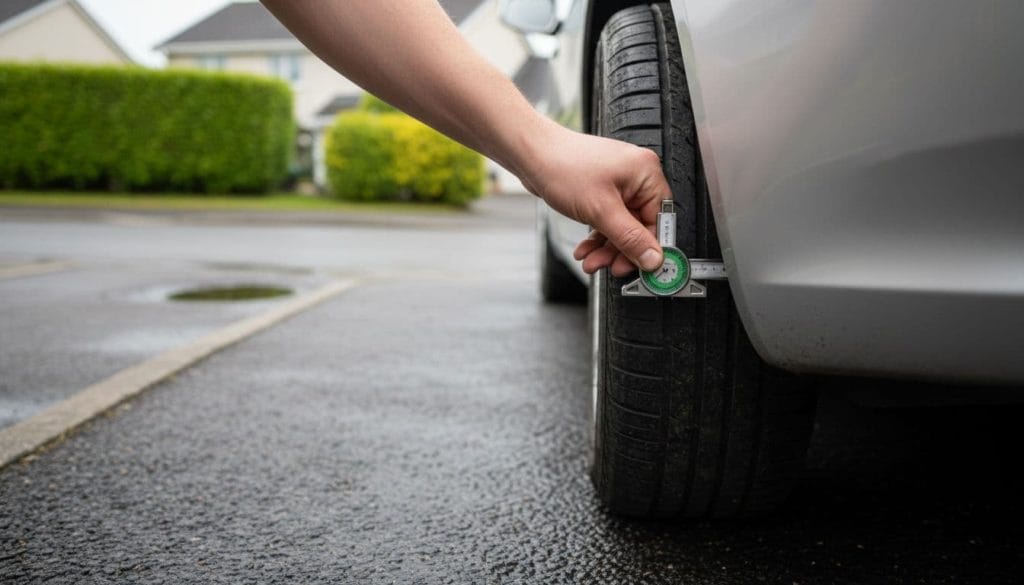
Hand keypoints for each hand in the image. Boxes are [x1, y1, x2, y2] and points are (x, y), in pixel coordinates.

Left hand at [518, 125, 667, 276]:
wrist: (531, 155)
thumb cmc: (563, 167)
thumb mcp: (601, 211)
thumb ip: (630, 238)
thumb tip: (653, 258)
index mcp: (646, 173)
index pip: (660, 219)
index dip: (651, 247)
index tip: (643, 269)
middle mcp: (635, 176)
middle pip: (639, 226)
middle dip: (621, 250)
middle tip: (610, 267)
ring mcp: (617, 184)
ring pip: (621, 227)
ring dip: (606, 248)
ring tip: (591, 261)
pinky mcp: (601, 191)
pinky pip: (607, 220)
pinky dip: (597, 237)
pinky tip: (585, 250)